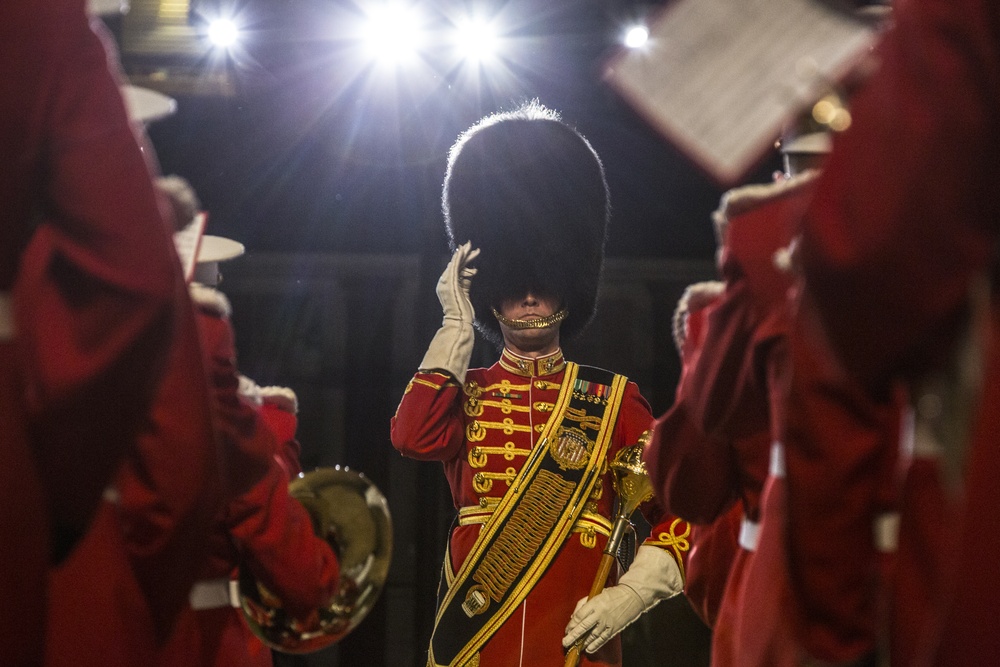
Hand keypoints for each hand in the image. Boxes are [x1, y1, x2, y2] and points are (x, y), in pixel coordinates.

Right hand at [418, 242, 480, 381]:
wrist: (458, 322)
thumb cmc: (462, 314)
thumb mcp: (465, 295)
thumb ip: (466, 283)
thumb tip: (472, 271)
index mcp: (446, 287)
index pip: (454, 271)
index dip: (460, 261)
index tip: (467, 253)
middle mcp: (443, 283)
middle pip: (454, 265)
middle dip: (463, 255)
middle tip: (470, 245)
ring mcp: (446, 282)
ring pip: (455, 264)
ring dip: (463, 254)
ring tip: (471, 245)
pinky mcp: (450, 282)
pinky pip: (455, 267)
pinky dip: (460, 258)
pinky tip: (465, 251)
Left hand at [563, 583, 644, 653]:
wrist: (631, 597)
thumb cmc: (612, 594)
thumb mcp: (596, 594)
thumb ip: (583, 604)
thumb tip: (574, 617)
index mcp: (594, 603)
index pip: (579, 616)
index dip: (571, 625)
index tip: (567, 630)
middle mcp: (600, 614)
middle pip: (583, 627)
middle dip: (573, 636)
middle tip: (565, 642)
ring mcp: (607, 622)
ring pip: (592, 635)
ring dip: (582, 642)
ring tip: (575, 647)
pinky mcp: (613, 629)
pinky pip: (602, 639)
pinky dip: (595, 645)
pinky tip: (588, 649)